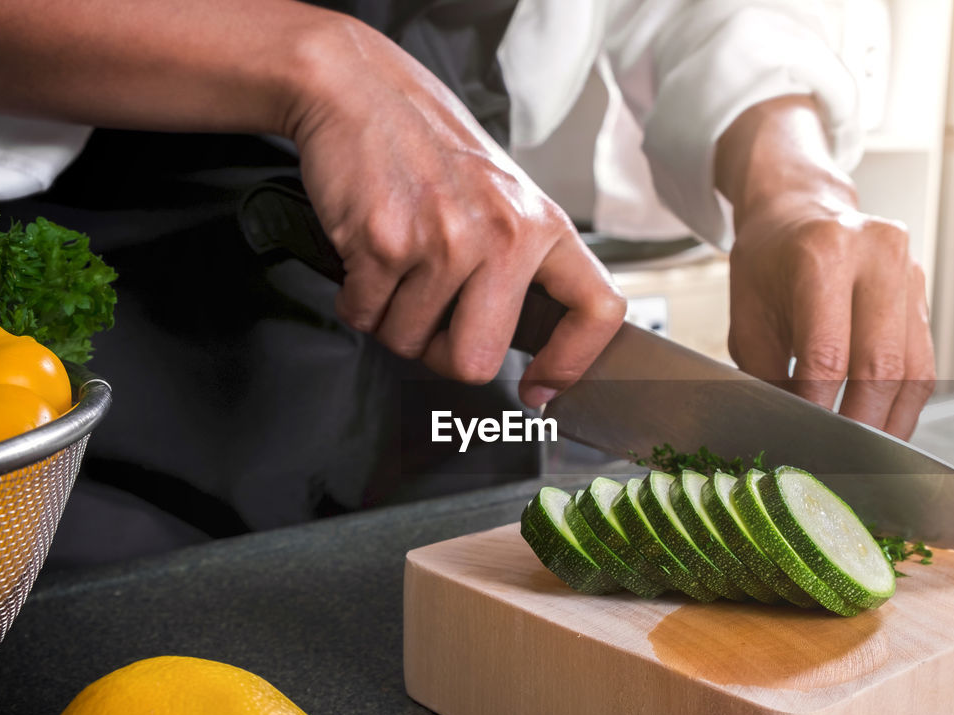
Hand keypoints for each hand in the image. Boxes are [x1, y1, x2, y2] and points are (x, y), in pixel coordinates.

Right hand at [285, 18, 623, 406]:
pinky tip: (366, 256)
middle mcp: (503, 235)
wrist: (359, 89)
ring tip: (396, 266)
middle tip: (431, 317)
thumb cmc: (430, 146)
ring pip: (409, 343)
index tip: (543, 386)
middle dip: (441, 354)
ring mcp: (444, 241)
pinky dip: (356, 300)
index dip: (573, 362)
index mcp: (543, 225)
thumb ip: (524, 261)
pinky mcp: (386, 244)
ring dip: (392, 320)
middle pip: (476, 360)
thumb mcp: (504, 194)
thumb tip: (536, 339)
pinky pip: (365, 317)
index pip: (597, 309)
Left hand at [716, 97, 934, 438]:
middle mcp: (877, 255)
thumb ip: (766, 376)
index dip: (818, 410)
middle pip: (881, 365)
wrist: (799, 210)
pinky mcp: (924, 291)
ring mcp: (910, 271)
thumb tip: (783, 436)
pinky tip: (884, 427)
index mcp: (823, 254)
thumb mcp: (748, 317)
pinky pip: (924, 362)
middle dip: (860, 424)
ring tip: (866, 456)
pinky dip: (904, 403)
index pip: (827, 354)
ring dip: (890, 421)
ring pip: (913, 369)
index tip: (804, 446)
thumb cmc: (768, 264)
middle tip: (839, 463)